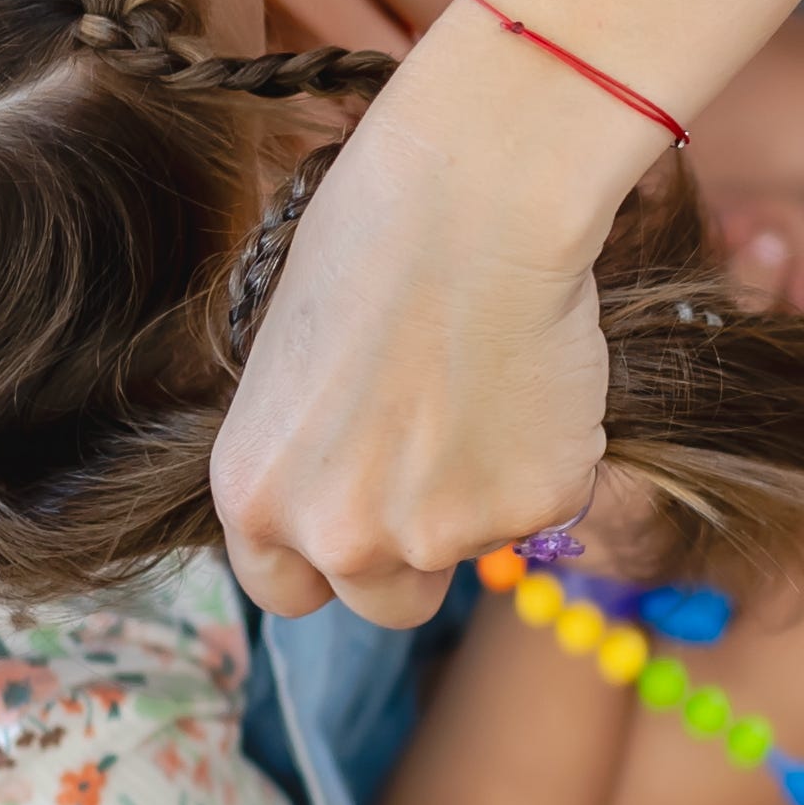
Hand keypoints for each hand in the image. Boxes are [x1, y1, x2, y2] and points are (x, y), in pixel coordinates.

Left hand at [213, 48, 631, 621]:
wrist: (473, 199)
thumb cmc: (369, 242)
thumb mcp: (292, 369)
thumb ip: (314, 456)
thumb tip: (359, 489)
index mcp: (255, 495)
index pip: (285, 594)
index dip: (324, 562)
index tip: (357, 524)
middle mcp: (338, 536)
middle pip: (386, 605)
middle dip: (413, 552)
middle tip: (439, 460)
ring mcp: (439, 534)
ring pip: (473, 549)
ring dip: (484, 496)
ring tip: (484, 385)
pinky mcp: (532, 509)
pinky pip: (545, 504)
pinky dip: (548, 456)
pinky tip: (531, 373)